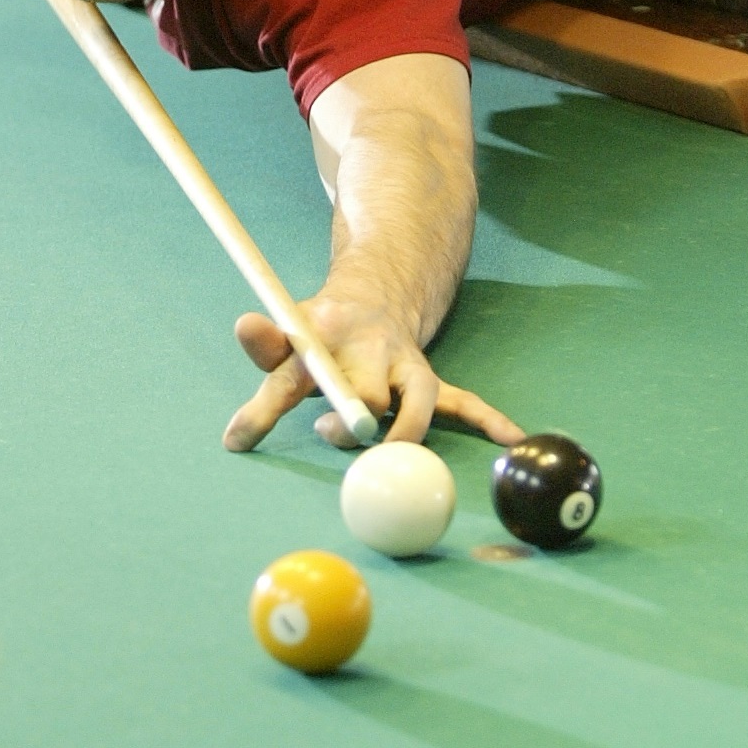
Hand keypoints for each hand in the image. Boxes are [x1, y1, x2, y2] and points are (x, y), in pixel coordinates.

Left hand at [222, 301, 524, 451]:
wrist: (375, 296)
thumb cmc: (320, 331)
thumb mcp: (288, 333)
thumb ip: (265, 348)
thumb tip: (240, 343)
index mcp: (326, 336)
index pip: (291, 375)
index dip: (263, 410)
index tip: (236, 440)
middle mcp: (372, 352)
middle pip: (367, 392)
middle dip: (351, 422)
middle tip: (330, 432)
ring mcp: (406, 368)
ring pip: (420, 401)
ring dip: (407, 433)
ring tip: (393, 452)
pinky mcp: (429, 384)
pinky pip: (463, 403)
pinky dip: (487, 419)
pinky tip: (510, 438)